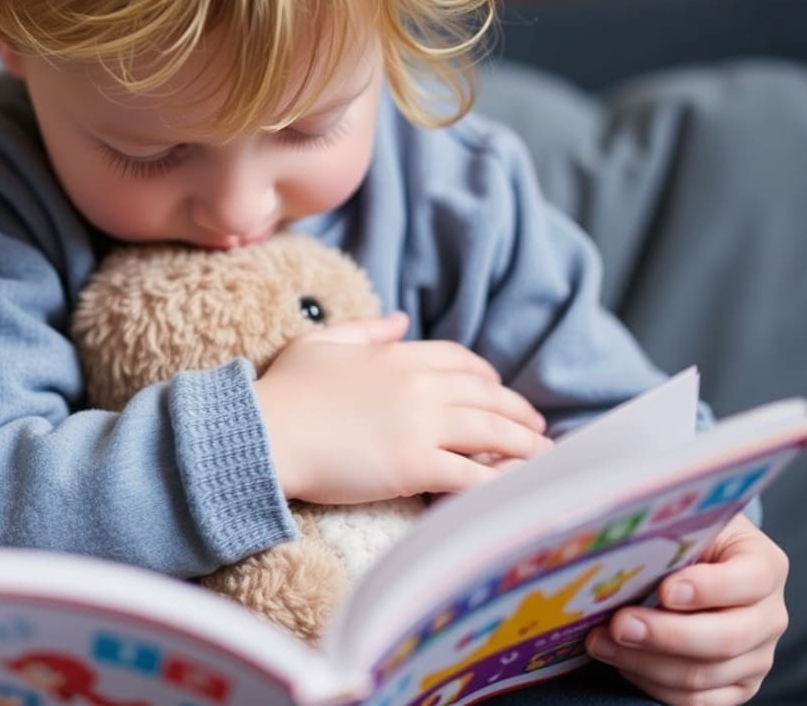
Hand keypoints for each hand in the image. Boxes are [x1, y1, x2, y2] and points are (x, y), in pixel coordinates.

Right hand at [254, 312, 550, 503]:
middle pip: (487, 396)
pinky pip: (472, 474)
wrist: (264, 435)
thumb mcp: (319, 343)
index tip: (499, 389)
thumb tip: (399, 319)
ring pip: (491, 433)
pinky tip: (514, 487)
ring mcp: (420, 426)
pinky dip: (499, 480)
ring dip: (523, 445)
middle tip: (537, 427)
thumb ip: (364, 329)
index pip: (460, 361)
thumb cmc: (282, 392)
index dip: (487, 376)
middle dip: (518, 412)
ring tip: (542, 456)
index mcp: (397, 356)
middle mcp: (419, 386)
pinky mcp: (416, 466)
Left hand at [587, 514, 788, 705]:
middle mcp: (769, 616)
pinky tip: (622, 661)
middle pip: (727, 638)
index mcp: (764, 566)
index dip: (708, 588)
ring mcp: (757, 656)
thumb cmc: (687, 543)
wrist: (700, 567)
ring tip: (601, 642)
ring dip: (644, 662)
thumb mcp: (686, 528)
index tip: (665, 590)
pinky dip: (652, 684)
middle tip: (619, 624)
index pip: (749, 580)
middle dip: (665, 635)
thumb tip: (612, 551)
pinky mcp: (737, 686)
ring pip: (704, 675)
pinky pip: (695, 701)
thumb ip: (665, 537)